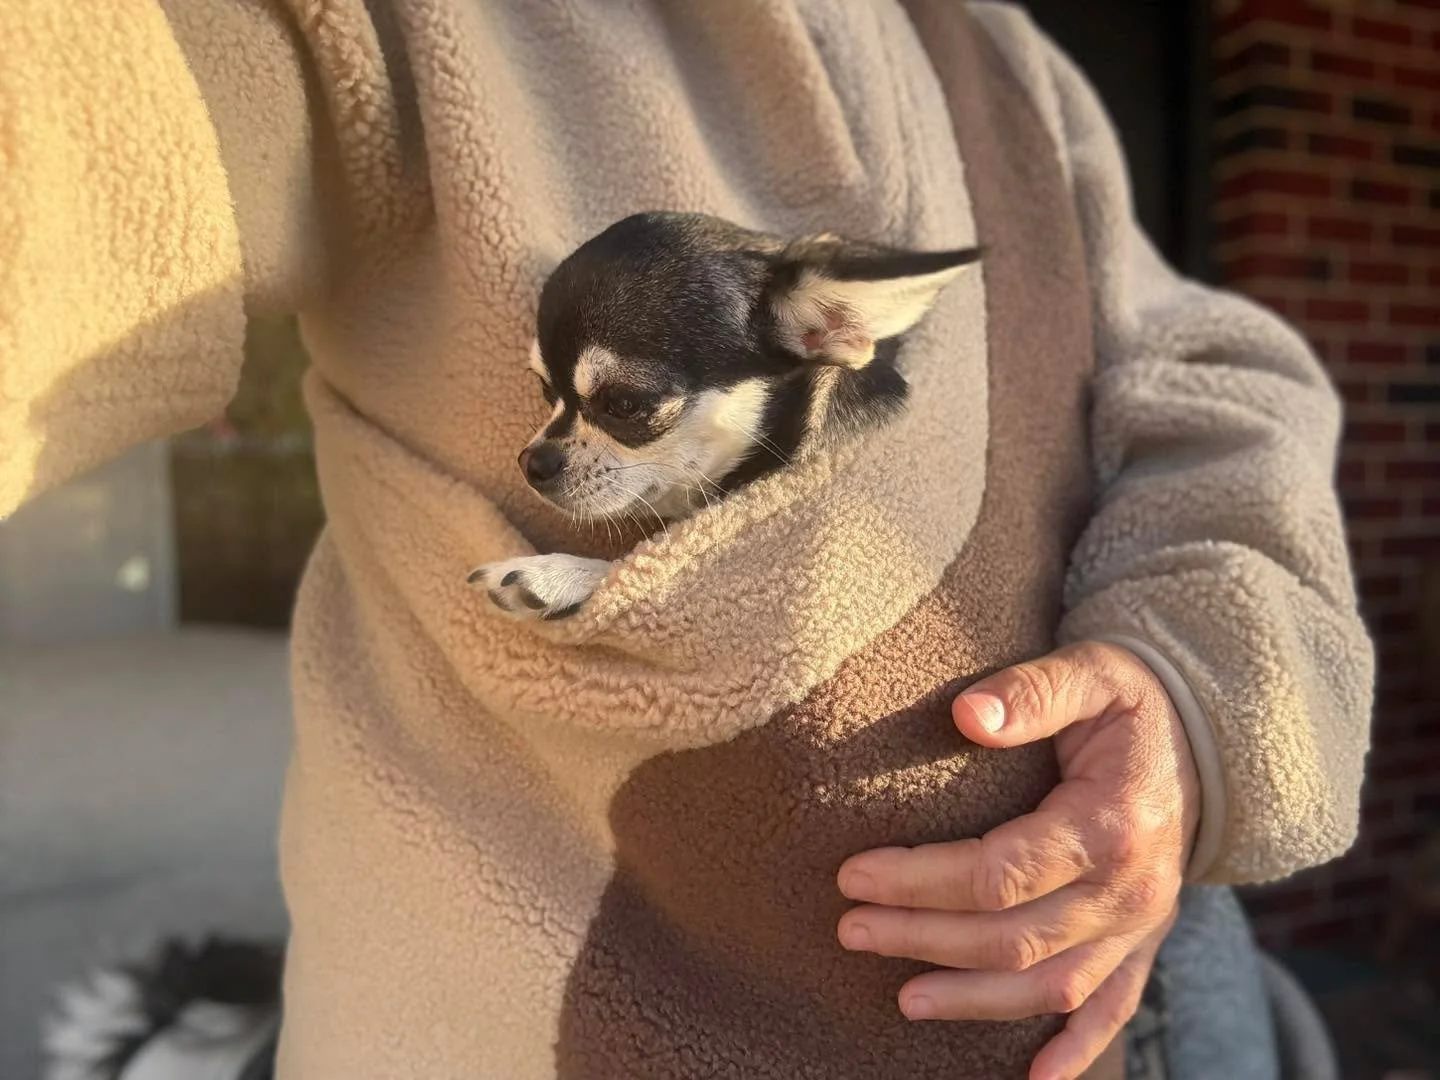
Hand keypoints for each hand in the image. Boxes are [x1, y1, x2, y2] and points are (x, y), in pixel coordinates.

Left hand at [835, 641, 1200, 1079]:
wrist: (1207, 735)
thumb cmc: (1130, 698)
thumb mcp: (1090, 672)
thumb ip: (1031, 692)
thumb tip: (967, 716)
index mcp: (1110, 825)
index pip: (998, 873)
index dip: (920, 881)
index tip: (853, 874)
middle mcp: (1130, 890)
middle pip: (1012, 938)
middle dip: (923, 938)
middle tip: (850, 929)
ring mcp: (1142, 925)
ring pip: (1051, 986)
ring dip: (974, 1001)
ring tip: (903, 996)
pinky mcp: (1144, 942)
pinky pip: (1112, 1008)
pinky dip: (1075, 1048)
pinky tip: (1031, 1077)